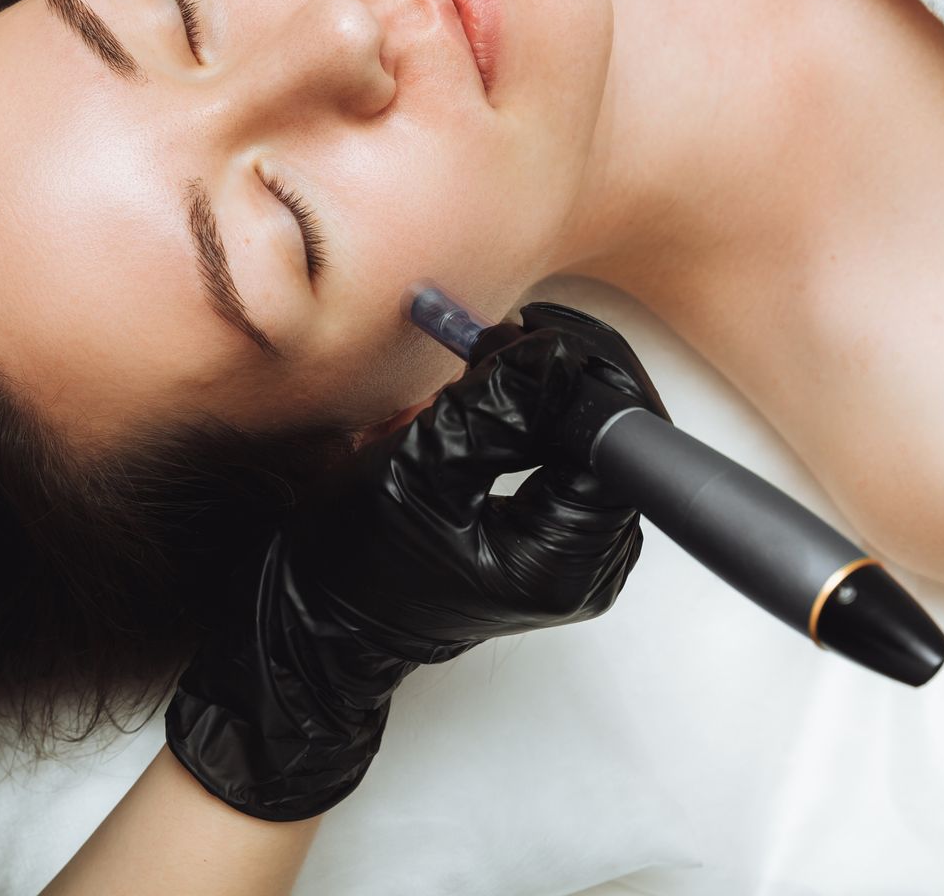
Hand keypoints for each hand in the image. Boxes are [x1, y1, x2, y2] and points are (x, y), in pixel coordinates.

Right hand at [164, 304, 660, 821]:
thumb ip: (498, 407)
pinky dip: (529, 422)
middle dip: (556, 380)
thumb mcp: (420, 465)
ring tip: (470, 384)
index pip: (619, 446)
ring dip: (538, 398)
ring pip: (589, 441)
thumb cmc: (357, 560)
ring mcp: (577, 554)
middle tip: (493, 343)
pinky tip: (479, 414)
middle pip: (613, 442)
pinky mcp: (558, 536)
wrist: (324, 610)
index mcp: (561, 564)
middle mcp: (588, 567)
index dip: (583, 374)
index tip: (528, 334)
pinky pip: (566, 456)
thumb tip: (560, 353)